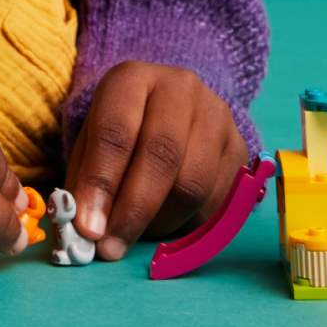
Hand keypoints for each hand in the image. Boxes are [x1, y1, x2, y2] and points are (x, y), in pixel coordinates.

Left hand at [65, 61, 245, 261]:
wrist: (169, 108)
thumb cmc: (121, 131)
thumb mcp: (92, 143)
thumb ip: (86, 182)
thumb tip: (86, 230)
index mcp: (132, 79)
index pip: (116, 132)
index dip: (101, 184)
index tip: (89, 227)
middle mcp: (180, 88)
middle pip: (162, 156)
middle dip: (134, 210)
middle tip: (112, 247)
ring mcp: (216, 114)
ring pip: (193, 183)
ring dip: (162, 222)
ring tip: (138, 233)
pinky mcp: (240, 146)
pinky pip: (219, 200)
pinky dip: (190, 223)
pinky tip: (169, 222)